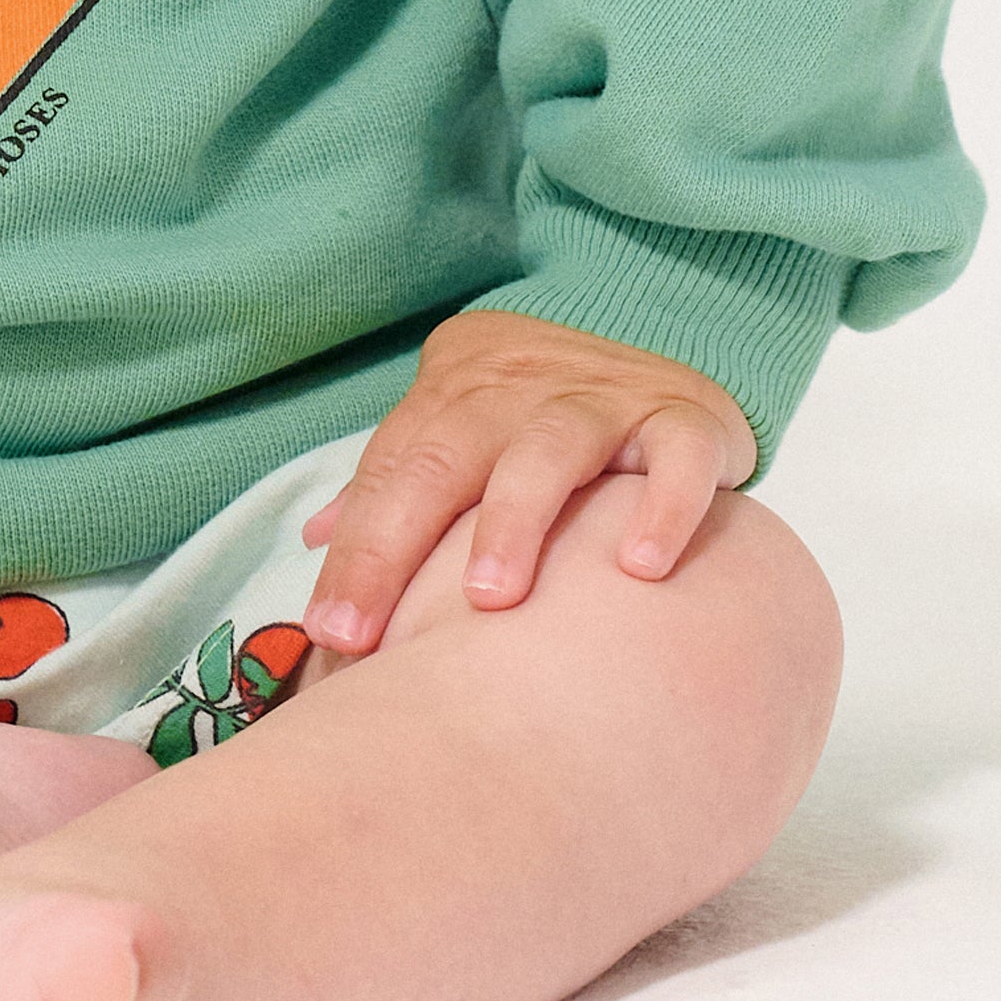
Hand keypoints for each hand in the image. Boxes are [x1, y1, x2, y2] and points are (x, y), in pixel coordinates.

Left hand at [300, 309, 755, 655]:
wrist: (669, 367)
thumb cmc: (542, 427)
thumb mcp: (467, 438)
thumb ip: (399, 483)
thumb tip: (312, 539)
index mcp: (456, 392)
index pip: (390, 472)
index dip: (355, 553)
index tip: (329, 632)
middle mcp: (522, 386)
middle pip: (446, 455)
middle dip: (399, 543)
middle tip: (368, 633)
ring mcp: (607, 397)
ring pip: (549, 446)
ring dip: (514, 519)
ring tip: (489, 598)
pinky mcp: (687, 418)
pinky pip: (677, 457)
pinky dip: (662, 506)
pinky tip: (641, 569)